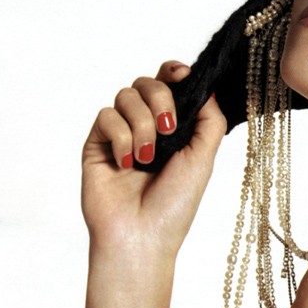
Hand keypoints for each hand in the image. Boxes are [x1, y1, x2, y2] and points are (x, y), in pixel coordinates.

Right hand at [81, 61, 225, 259]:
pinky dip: (121, 136)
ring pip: (126, 95)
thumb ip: (210, 120)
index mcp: (175, 128)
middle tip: (168, 129)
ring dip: (142, 124)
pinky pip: (106, 116)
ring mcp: (121, 134)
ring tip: (147, 157)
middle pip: (148, 82)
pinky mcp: (97, 143)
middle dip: (161, 99)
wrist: (142, 235)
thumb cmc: (175, 205)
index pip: (171, 84)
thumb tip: (206, 85)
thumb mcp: (204, 159)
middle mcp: (148, 127)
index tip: (182, 73)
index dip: (174, 72)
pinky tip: (127, 163)